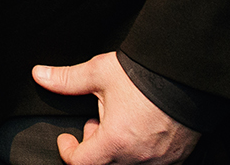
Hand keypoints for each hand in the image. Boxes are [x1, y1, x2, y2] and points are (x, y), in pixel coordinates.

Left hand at [32, 53, 200, 163]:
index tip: (67, 139)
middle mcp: (139, 158)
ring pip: (127, 164)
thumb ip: (67, 79)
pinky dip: (138, 150)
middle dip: (93, 146)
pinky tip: (139, 128)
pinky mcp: (176, 157)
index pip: (81, 163)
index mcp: (116, 142)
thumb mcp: (99, 73)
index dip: (68, 150)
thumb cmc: (146, 76)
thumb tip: (40, 75)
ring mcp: (160, 160)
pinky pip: (151, 162)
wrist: (188, 77)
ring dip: (116, 148)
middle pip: (104, 164)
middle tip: (95, 122)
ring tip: (118, 121)